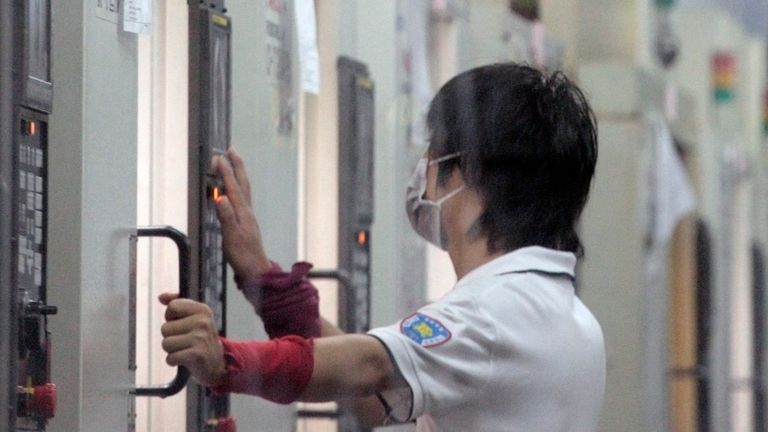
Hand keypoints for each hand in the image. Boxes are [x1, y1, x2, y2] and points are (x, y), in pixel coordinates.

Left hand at [159, 293, 226, 386]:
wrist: (217, 364)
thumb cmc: (200, 339)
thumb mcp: (194, 317)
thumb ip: (177, 304)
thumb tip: (161, 297)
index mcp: (203, 309)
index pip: (172, 307)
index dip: (171, 318)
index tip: (182, 325)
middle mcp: (203, 322)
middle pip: (165, 328)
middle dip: (171, 337)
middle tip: (185, 341)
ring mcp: (201, 338)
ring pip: (165, 343)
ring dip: (172, 350)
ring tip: (185, 350)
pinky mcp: (197, 355)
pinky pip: (170, 357)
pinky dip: (173, 361)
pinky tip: (185, 360)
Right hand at [214, 148, 271, 280]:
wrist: (257, 270)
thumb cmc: (243, 256)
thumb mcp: (231, 237)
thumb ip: (226, 217)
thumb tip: (220, 197)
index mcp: (243, 212)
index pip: (233, 187)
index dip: (226, 172)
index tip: (218, 157)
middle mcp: (247, 211)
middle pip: (242, 183)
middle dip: (237, 166)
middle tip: (231, 150)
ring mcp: (248, 216)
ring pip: (244, 189)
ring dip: (238, 174)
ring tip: (233, 162)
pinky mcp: (247, 222)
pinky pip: (242, 198)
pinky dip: (238, 187)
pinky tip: (234, 189)